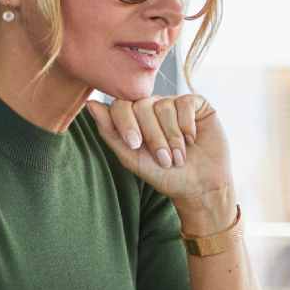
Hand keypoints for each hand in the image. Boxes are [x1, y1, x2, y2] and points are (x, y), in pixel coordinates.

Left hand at [86, 94, 232, 208]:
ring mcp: (175, 103)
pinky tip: (192, 139)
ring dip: (172, 137)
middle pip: (142, 105)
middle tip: (164, 159)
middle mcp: (154, 106)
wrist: (200, 186)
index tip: (135, 146)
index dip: (127, 124)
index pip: (121, 105)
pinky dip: (187, 126)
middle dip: (153, 137)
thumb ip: (110, 132)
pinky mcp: (196, 104)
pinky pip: (186, 103)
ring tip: (179, 156)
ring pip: (165, 106)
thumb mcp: (132, 158)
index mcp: (135, 118)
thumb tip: (90, 104)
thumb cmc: (165, 175)